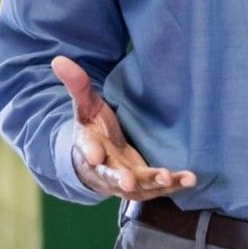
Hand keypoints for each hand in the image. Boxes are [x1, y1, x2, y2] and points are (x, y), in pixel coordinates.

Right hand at [51, 55, 196, 200]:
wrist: (100, 158)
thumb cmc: (93, 127)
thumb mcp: (85, 105)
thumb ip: (77, 85)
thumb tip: (58, 60)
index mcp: (89, 147)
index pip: (87, 150)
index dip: (90, 152)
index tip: (94, 154)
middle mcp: (106, 168)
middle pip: (112, 176)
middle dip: (121, 179)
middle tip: (129, 181)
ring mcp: (126, 181)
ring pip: (139, 187)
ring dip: (154, 183)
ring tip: (169, 177)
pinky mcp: (144, 185)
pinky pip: (159, 189)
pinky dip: (174, 185)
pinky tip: (189, 179)